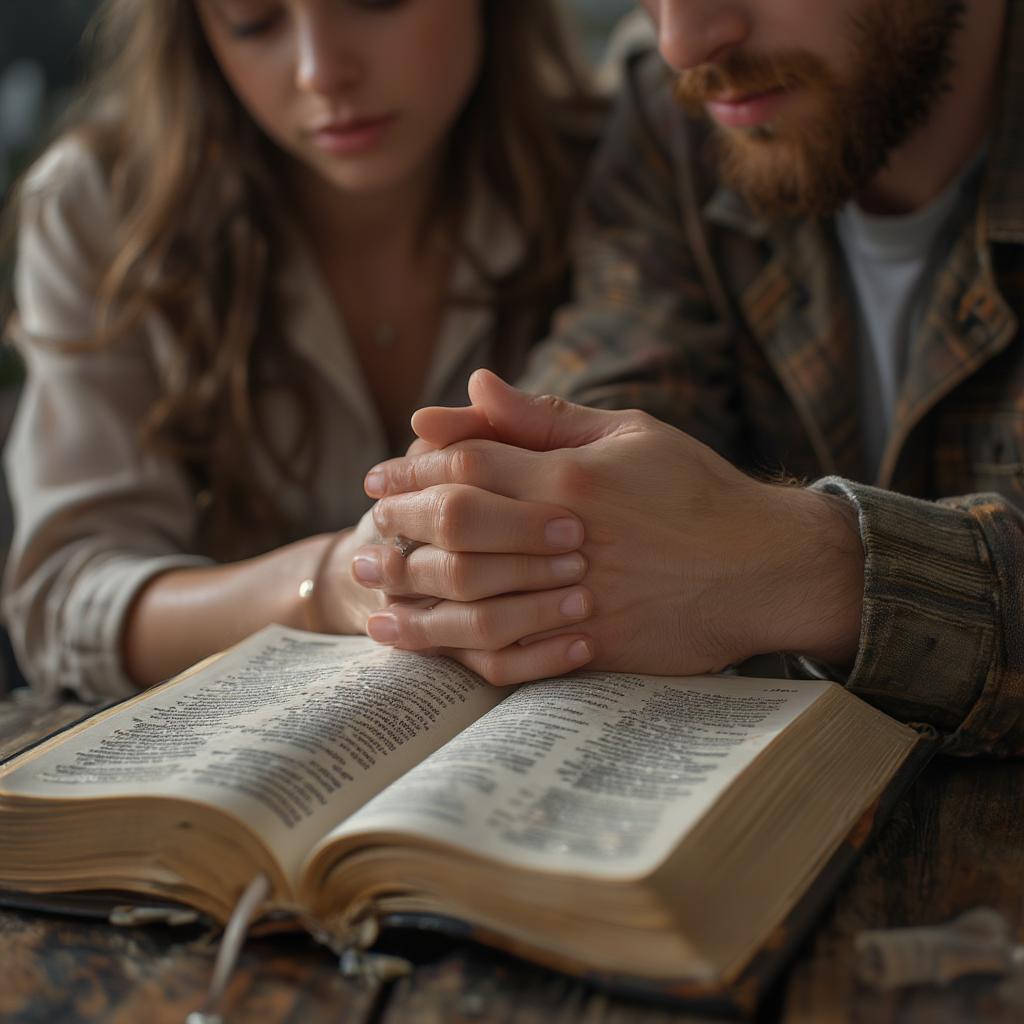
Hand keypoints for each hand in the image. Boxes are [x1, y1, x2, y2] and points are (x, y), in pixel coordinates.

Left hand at [358, 371, 864, 680]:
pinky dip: (464, 654)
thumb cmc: (697, 490)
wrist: (765, 565)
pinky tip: (430, 650)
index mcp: (574, 476)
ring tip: (372, 599)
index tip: (376, 479)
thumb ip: (545, 416)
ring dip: (413, 603)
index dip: (411, 470)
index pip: (467, 463)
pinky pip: (516, 657)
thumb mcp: (630, 433)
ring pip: (474, 604)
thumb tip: (475, 385)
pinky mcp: (598, 648)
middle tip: (366, 538)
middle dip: (399, 532)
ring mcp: (582, 599)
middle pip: (456, 530)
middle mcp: (569, 537)